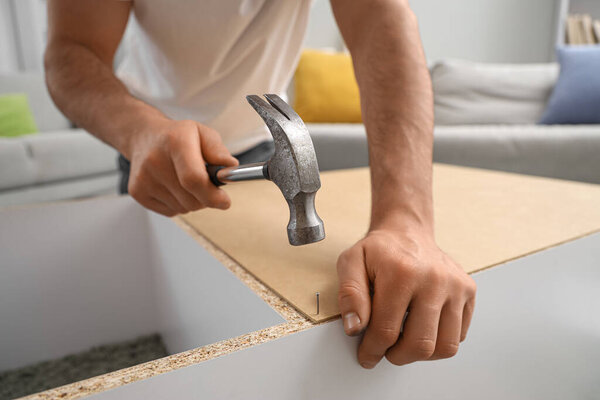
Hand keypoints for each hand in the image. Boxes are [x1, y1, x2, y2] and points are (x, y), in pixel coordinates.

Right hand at [125, 119, 237, 215]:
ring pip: (183, 208)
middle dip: (206, 198)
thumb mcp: (203, 133)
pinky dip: (178, 204)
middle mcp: (155, 161)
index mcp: (175, 142)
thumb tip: (230, 168)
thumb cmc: (177, 136)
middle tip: (206, 184)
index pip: (194, 179)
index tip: (224, 201)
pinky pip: (171, 211)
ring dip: (192, 200)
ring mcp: (144, 178)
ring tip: (186, 181)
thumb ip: (218, 150)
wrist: (144, 137)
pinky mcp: (137, 192)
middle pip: (191, 199)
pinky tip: (174, 186)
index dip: (212, 195)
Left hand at [336, 229, 476, 367]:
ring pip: (445, 346)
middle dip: (398, 356)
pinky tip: (422, 327)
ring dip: (421, 353)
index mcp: (402, 273)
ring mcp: (456, 286)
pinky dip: (439, 340)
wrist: (407, 231)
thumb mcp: (351, 262)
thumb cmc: (380, 250)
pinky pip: (459, 335)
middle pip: (420, 344)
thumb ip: (349, 295)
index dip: (373, 350)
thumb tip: (355, 327)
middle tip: (386, 350)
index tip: (367, 355)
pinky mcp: (469, 291)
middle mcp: (435, 279)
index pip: (386, 331)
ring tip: (405, 342)